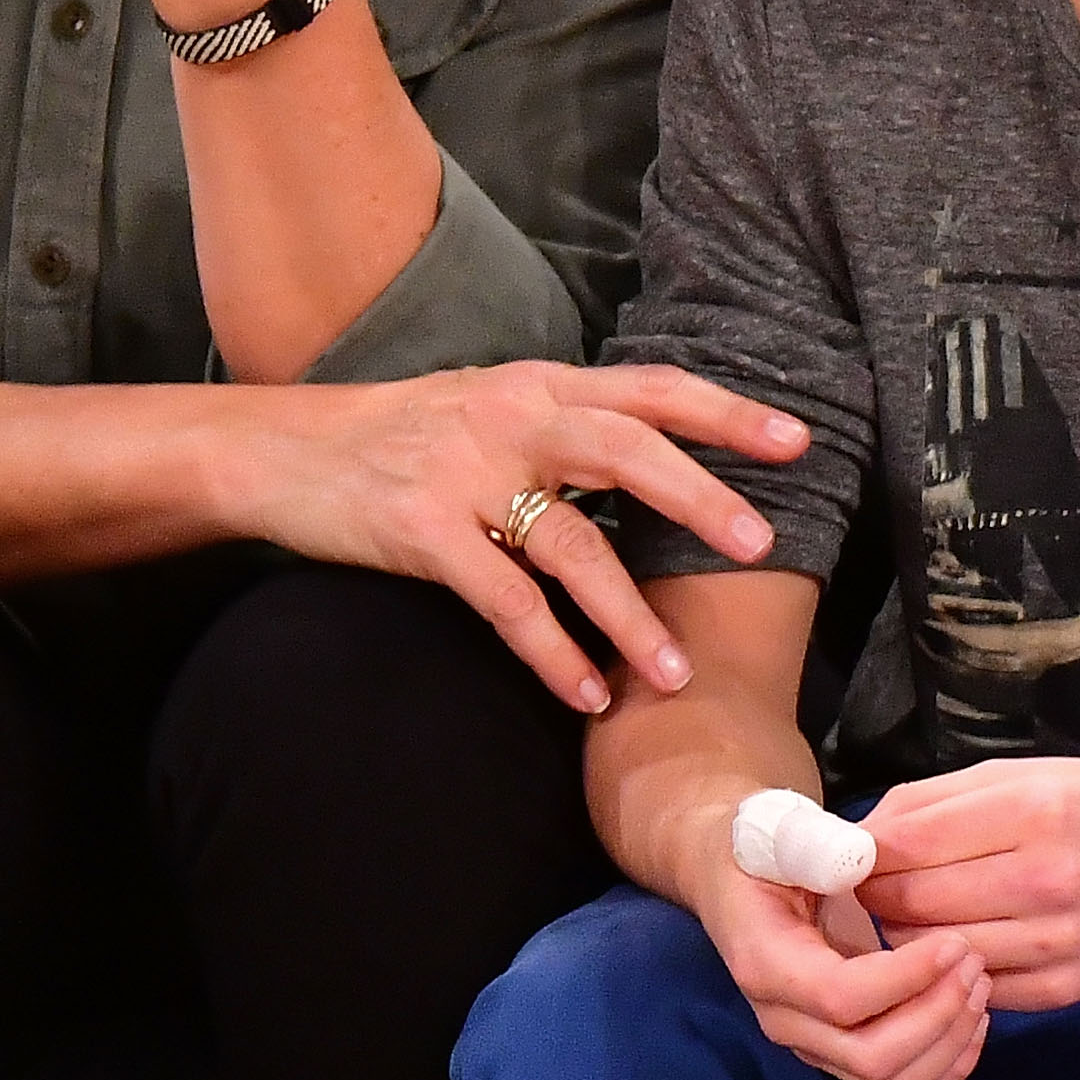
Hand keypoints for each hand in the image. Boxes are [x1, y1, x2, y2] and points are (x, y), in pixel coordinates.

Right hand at [237, 359, 802, 714]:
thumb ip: (560, 421)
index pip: (649, 389)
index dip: (725, 412)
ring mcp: (467, 474)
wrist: (284, 450)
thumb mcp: (484, 403)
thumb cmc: (397, 433)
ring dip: (630, 616)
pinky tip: (586, 694)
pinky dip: (553, 653)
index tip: (795, 438)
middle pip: (628, 451)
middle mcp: (511, 418)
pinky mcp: (425, 532)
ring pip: (573, 545)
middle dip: (701, 498)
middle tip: (763, 544)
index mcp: (537, 385)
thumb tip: (649, 451)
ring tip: (675, 674)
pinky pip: (507, 604)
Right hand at [679, 823, 989, 1079]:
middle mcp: (786, 1022)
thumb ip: (813, 844)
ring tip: (979, 985)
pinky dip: (947, 1067)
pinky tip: (973, 1020)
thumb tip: (860, 858)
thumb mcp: (778, 833)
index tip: (954, 941)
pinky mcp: (841, 1056)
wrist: (740, 882)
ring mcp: (814, 1046)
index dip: (906, 978)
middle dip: (938, 1015)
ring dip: (949, 1044)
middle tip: (974, 961)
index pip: (841, 998)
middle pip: (872, 1058)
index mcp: (765, 965)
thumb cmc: (765, 852)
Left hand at [861, 757, 1079, 1010]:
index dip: (863, 853)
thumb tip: (859, 836)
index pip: (910, 843)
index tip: (846, 854)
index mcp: (1032, 811)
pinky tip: (949, 943)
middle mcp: (1046, 880)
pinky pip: (973, 987)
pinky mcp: (1064, 989)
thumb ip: (934, 800)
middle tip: (863, 887)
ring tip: (902, 912)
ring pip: (934, 951)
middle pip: (915, 902)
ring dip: (902, 935)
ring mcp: (1057, 943)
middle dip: (874, 895)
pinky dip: (948, 968)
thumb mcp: (1019, 774)